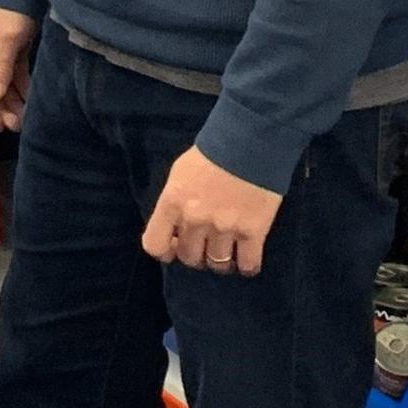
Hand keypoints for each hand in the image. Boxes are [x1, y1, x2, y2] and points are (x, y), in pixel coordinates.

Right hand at [0, 5, 37, 131]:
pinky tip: (30, 100)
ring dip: (12, 101)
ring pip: (4, 84)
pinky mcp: (13, 50)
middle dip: (2, 108)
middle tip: (16, 126)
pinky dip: (22, 87)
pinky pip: (15, 75)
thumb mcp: (7, 38)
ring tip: (24, 118)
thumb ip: (1, 67)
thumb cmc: (11, 9)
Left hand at [143, 147, 283, 277]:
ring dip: (221, 260)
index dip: (165, 251)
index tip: (175, 246)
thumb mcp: (180, 174)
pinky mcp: (253, 231)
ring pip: (217, 264)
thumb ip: (174, 203)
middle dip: (196, 253)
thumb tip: (173, 229)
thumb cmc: (212, 154)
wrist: (251, 141)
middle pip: (189, 257)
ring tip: (228, 250)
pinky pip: (248, 264)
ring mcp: (225, 227)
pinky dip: (247, 266)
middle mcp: (195, 220)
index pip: (154, 245)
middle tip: (206, 244)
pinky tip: (247, 257)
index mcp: (173, 203)